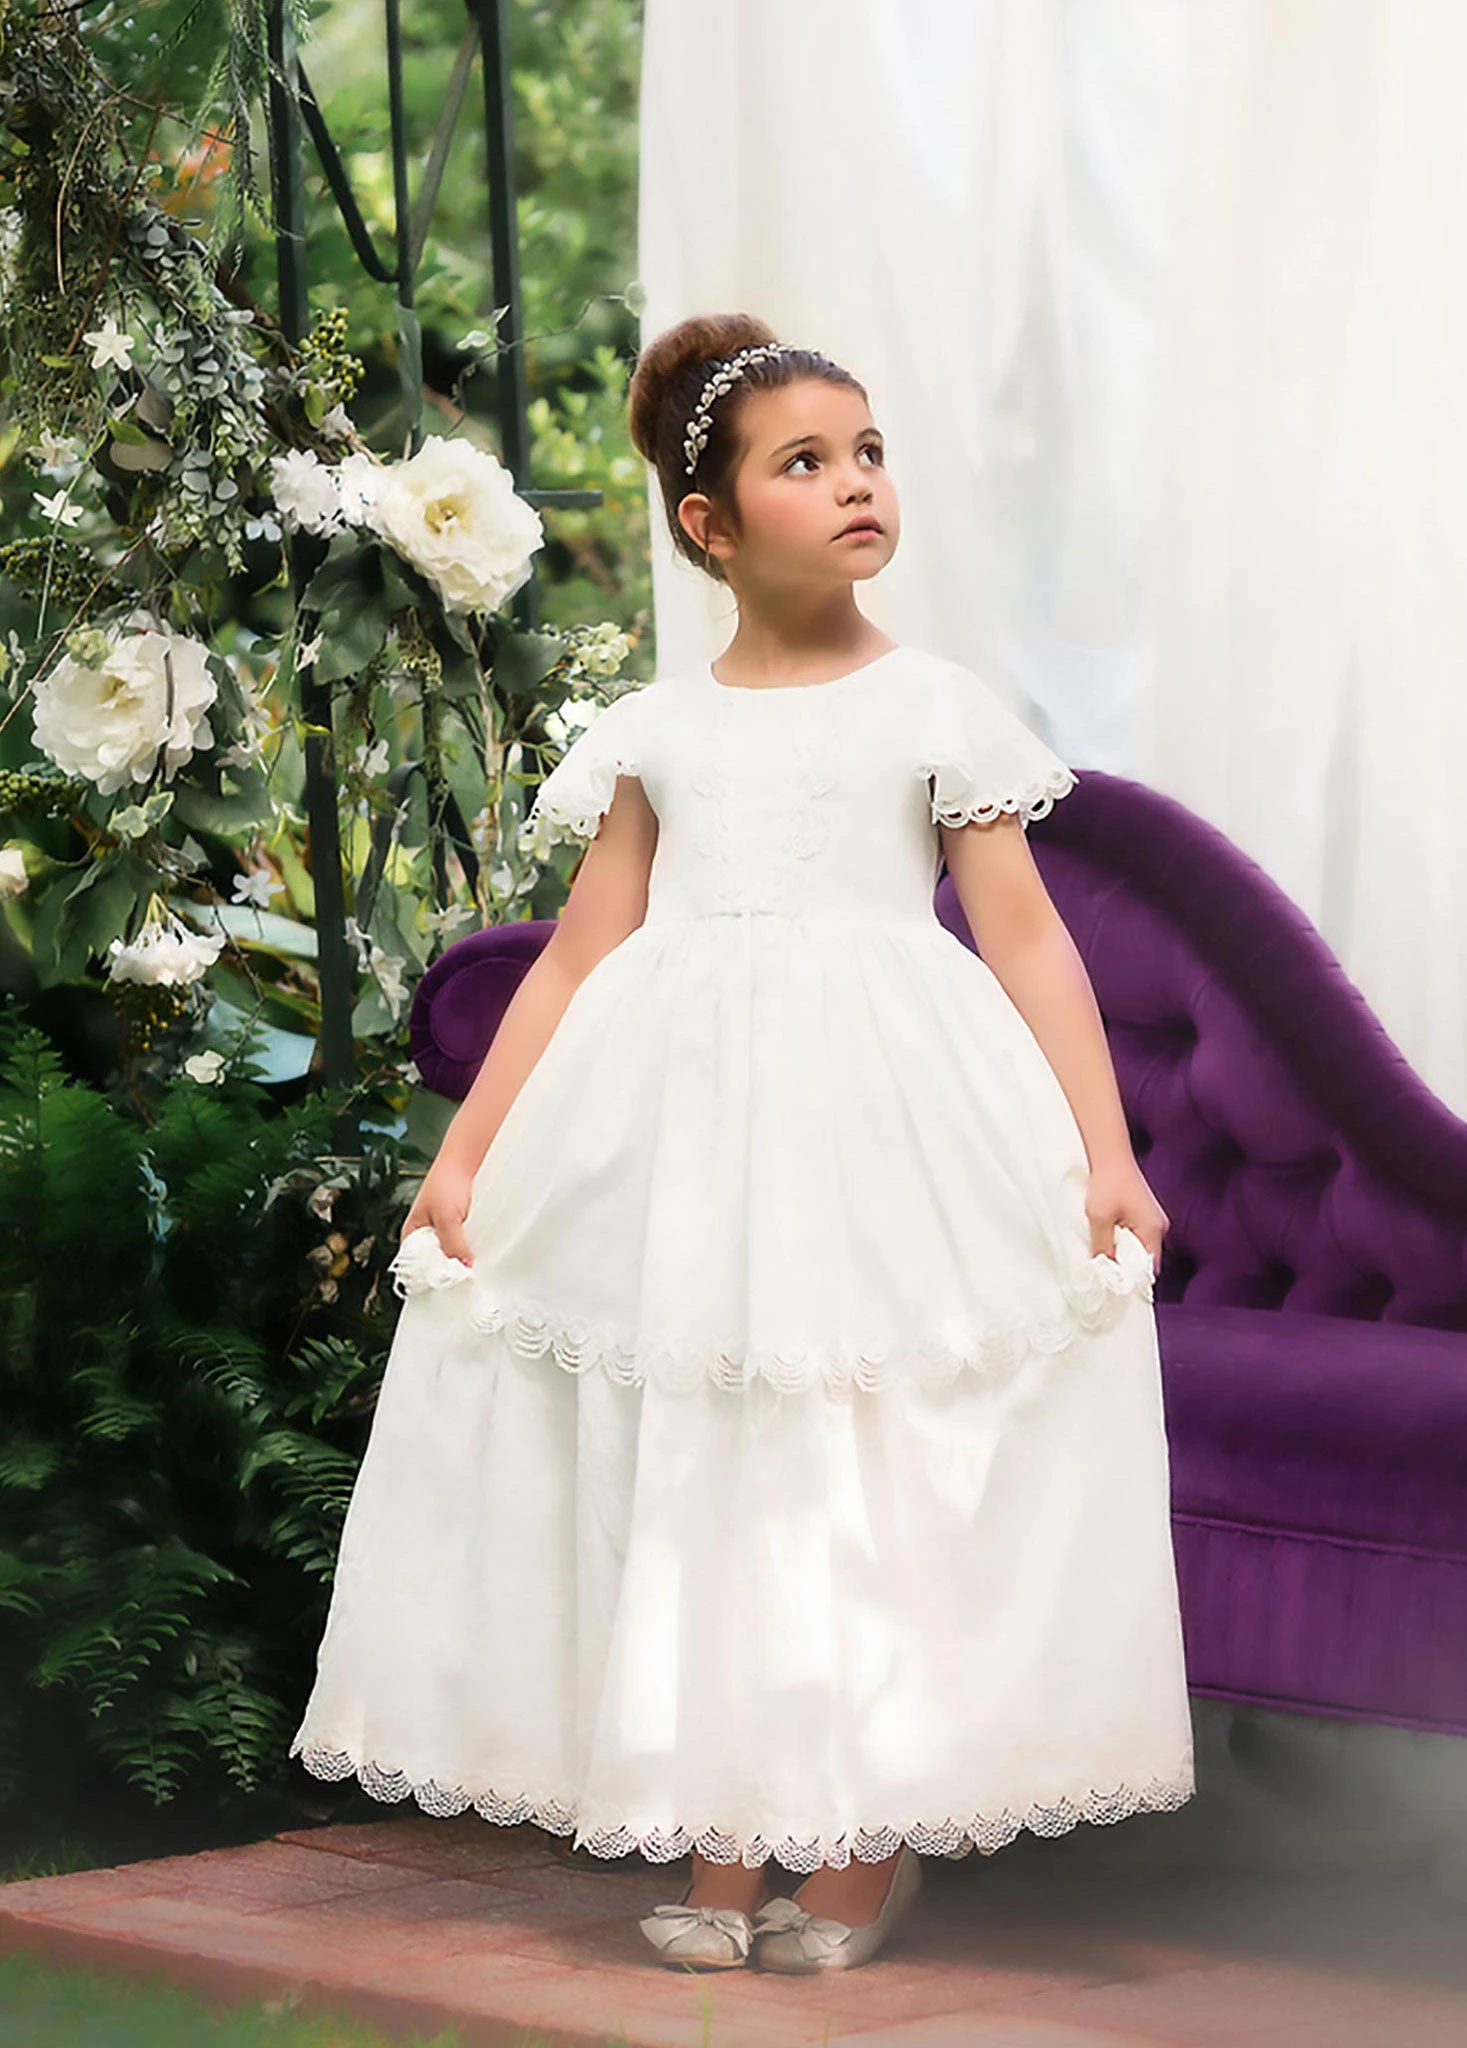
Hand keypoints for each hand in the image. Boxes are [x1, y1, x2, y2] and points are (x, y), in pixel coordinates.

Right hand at [400, 1157, 475, 1267]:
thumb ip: (453, 1244)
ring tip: (472, 1264)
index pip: (416, 1266)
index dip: (431, 1275)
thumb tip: (462, 1267)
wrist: (465, 1160)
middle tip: (464, 1276)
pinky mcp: (459, 1228)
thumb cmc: (446, 1181)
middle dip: (449, 1269)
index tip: (447, 1284)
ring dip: (461, 1259)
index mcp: (412, 1234)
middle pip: (435, 1263)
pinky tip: (479, 1253)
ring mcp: (443, 1232)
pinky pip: (463, 1245)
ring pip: (451, 1254)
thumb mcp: (447, 1218)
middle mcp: (426, 1236)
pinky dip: (470, 1249)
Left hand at [1084, 1156, 1168, 1273]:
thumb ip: (1103, 1247)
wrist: (1109, 1153)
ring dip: (1120, 1252)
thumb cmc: (1106, 1183)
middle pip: (1142, 1258)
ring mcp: (1151, 1218)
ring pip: (1136, 1246)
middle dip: (1123, 1267)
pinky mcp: (1142, 1211)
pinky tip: (1104, 1239)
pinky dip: (1120, 1239)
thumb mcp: (1099, 1219)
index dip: (1129, 1279)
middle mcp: (1158, 1227)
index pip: (1147, 1268)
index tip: (1110, 1286)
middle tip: (1102, 1274)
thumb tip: (1103, 1271)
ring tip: (1101, 1257)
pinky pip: (1133, 1234)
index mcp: (1153, 1231)